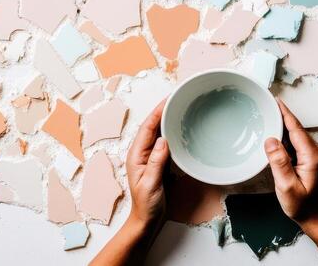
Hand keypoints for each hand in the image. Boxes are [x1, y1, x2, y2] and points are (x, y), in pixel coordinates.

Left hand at [92, 100, 169, 265]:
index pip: (147, 128)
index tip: (168, 100)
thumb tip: (163, 141)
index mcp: (136, 155)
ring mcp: (150, 157)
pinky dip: (173, 133)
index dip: (157, 112)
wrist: (147, 219)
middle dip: (163, 111)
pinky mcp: (159, 163)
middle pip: (152, 127)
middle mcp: (142, 153)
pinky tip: (181, 129)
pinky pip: (166, 143)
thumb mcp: (151, 184)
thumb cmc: (146, 204)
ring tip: (180, 108)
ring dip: (168, 120)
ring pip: (159, 133)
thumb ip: (156, 162)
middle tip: (177, 98)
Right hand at [265, 100, 317, 226]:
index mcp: (311, 155)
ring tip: (267, 115)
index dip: (284, 113)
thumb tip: (271, 140)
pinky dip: (284, 136)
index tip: (274, 100)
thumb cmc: (303, 206)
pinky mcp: (308, 159)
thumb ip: (279, 162)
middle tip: (266, 104)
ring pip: (295, 134)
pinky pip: (295, 142)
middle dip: (281, 115)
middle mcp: (315, 152)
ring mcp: (312, 155)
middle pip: (296, 128)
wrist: (315, 218)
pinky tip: (274, 134)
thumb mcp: (287, 186)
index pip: (295, 128)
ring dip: (282, 125)